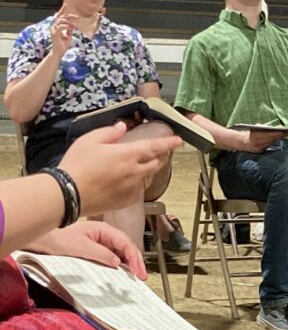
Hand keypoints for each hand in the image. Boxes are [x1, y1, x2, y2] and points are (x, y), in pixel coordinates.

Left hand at [31, 220, 145, 277]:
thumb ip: (101, 254)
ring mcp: (101, 241)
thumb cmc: (61, 240)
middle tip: (142, 276)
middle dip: (136, 261)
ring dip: (129, 263)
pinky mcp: (96, 249)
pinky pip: (112, 256)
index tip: (138, 270)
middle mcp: (105, 234)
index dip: (134, 257)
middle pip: (126, 247)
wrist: (45, 239)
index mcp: (104, 230)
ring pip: (121, 252)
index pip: (125, 242)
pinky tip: (122, 273)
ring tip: (135, 276)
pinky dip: (119, 264)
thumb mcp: (82, 248)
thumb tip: (117, 261)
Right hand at [51, 6, 77, 57]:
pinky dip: (67, 26)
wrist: (59, 53)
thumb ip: (69, 29)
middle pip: (61, 17)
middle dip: (70, 16)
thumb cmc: (63, 45)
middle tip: (77, 17)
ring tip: (75, 26)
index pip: (59, 16)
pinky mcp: (55, 34)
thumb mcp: (68, 35)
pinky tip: (71, 29)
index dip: (62, 10)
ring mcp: (53, 30)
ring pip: (61, 21)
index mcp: (56, 27)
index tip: (66, 5)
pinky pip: (61, 27)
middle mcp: (54, 27)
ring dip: (69, 22)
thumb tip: (72, 24)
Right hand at [59, 121, 181, 216]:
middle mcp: (133, 172)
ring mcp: (130, 189)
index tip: (179, 141)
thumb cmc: (76, 165)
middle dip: (161, 157)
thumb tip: (123, 127)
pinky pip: (137, 191)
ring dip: (148, 171)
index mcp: (127, 155)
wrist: (66, 195)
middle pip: (155, 164)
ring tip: (141, 166)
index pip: (154, 147)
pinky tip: (128, 182)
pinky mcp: (124, 201)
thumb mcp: (89, 140)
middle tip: (159, 152)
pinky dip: (137, 184)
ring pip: (147, 178)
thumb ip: (109, 132)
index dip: (168, 143)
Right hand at [233, 129, 284, 152]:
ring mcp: (259, 148)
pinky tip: (278, 139)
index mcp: (256, 137)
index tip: (285, 130)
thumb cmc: (250, 133)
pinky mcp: (260, 151)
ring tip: (285, 134)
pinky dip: (273, 142)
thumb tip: (274, 127)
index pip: (270, 135)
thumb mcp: (256, 128)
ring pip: (271, 143)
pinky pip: (269, 146)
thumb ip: (264, 127)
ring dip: (278, 138)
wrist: (241, 142)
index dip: (278, 133)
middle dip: (280, 135)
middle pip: (272, 139)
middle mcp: (258, 144)